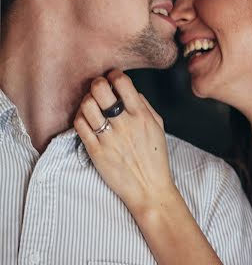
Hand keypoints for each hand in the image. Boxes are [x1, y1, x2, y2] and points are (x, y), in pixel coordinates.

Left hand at [74, 68, 176, 215]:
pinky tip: (87, 120)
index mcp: (141, 116)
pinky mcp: (95, 151)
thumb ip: (145, 105)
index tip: (113, 79)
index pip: (123, 82)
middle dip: (97, 84)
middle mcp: (124, 124)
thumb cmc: (155, 158)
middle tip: (98, 89)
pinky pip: (79, 125)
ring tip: (92, 106)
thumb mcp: (158, 127)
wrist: (149, 189)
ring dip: (87, 101)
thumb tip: (130, 91)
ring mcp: (108, 138)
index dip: (115, 75)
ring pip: (86, 105)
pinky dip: (80, 118)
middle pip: (100, 90)